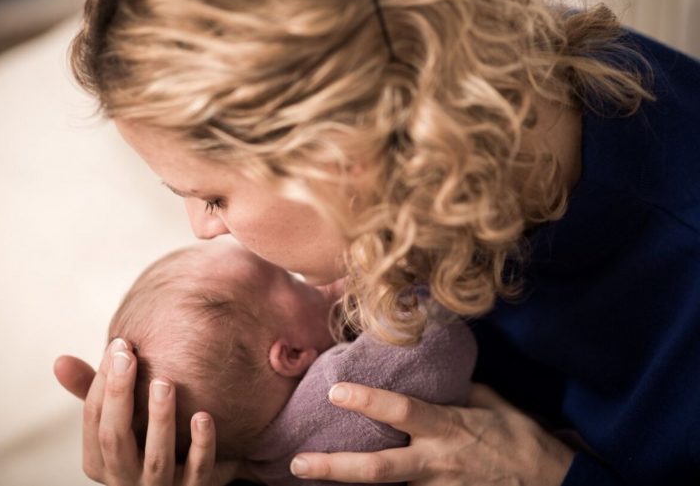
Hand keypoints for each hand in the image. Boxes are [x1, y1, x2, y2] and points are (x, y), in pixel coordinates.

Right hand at [53, 340, 237, 485]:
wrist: (188, 477)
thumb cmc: (143, 439)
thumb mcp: (118, 418)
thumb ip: (92, 392)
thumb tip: (60, 361)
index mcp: (99, 460)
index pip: (93, 418)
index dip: (102, 381)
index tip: (119, 344)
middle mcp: (124, 478)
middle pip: (114, 438)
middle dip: (119, 395)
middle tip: (129, 357)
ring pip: (156, 458)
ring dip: (159, 419)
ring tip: (164, 383)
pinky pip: (198, 470)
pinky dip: (201, 444)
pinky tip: (203, 416)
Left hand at [289, 382, 573, 484]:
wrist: (552, 485)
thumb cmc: (522, 440)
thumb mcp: (493, 405)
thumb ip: (458, 391)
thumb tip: (433, 374)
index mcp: (446, 429)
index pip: (401, 411)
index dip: (367, 401)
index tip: (334, 390)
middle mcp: (434, 463)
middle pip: (377, 470)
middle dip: (333, 468)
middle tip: (298, 463)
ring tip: (313, 476)